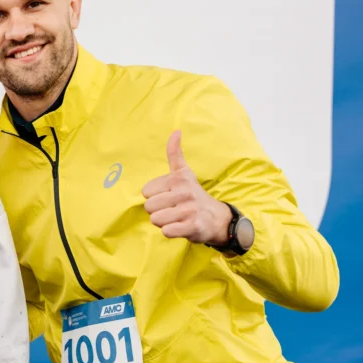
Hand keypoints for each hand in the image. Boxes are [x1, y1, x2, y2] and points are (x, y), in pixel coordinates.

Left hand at [142, 130, 231, 245]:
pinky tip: (181, 226)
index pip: (146, 192)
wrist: (217, 218)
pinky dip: (170, 232)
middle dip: (157, 211)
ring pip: (155, 220)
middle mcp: (185, 192)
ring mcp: (189, 210)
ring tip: (176, 218)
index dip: (155, 197)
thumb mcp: (184, 173)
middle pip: (148, 207)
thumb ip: (175, 154)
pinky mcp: (192, 226)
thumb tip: (176, 130)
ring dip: (163, 222)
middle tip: (172, 209)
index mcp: (178, 179)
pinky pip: (166, 231)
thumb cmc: (193, 195)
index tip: (169, 196)